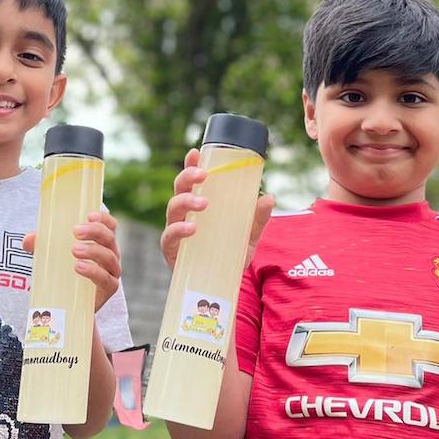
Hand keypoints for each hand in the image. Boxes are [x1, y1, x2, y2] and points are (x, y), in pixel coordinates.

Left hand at [23, 210, 120, 311]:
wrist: (70, 305)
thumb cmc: (65, 273)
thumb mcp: (52, 256)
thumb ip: (41, 246)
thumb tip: (28, 240)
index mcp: (101, 242)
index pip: (109, 226)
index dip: (103, 218)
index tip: (90, 215)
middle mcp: (110, 254)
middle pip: (109, 238)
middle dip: (95, 231)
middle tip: (76, 231)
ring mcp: (111, 272)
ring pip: (109, 257)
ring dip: (93, 251)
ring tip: (74, 250)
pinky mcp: (108, 289)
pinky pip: (106, 279)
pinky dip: (94, 271)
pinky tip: (79, 267)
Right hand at [160, 147, 274, 271]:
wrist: (224, 286)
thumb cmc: (231, 253)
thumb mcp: (249, 235)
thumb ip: (258, 218)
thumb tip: (269, 197)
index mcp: (200, 204)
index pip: (192, 179)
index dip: (191, 164)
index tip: (196, 152)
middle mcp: (185, 214)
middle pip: (179, 188)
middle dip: (188, 176)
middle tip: (203, 174)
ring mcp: (176, 231)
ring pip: (173, 208)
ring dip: (186, 200)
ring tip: (203, 203)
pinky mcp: (172, 251)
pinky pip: (169, 236)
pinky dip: (179, 230)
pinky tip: (192, 228)